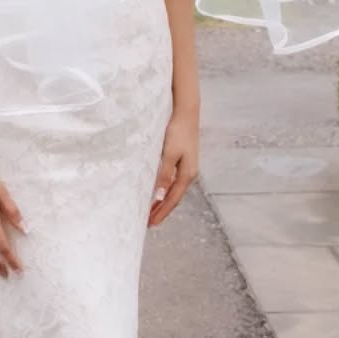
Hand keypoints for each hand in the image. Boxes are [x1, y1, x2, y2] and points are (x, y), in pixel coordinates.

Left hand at [148, 110, 198, 227]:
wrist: (186, 114)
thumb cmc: (177, 132)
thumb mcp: (169, 154)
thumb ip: (164, 175)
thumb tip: (160, 195)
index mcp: (187, 175)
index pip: (172, 200)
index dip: (162, 212)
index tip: (151, 223)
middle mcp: (190, 174)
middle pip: (174, 198)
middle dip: (162, 210)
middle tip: (149, 222)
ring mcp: (188, 168)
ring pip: (174, 191)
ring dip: (163, 202)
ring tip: (152, 211)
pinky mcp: (184, 162)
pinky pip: (174, 183)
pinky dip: (166, 191)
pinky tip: (159, 192)